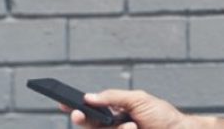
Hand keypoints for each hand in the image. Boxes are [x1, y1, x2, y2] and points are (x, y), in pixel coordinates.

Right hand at [60, 89, 190, 128]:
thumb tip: (89, 97)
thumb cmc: (162, 115)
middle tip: (78, 115)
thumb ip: (113, 97)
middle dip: (82, 120)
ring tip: (131, 126)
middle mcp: (113, 126)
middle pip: (89, 125)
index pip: (91, 109)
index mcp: (115, 111)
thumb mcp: (138, 99)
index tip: (62, 103)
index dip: (75, 107)